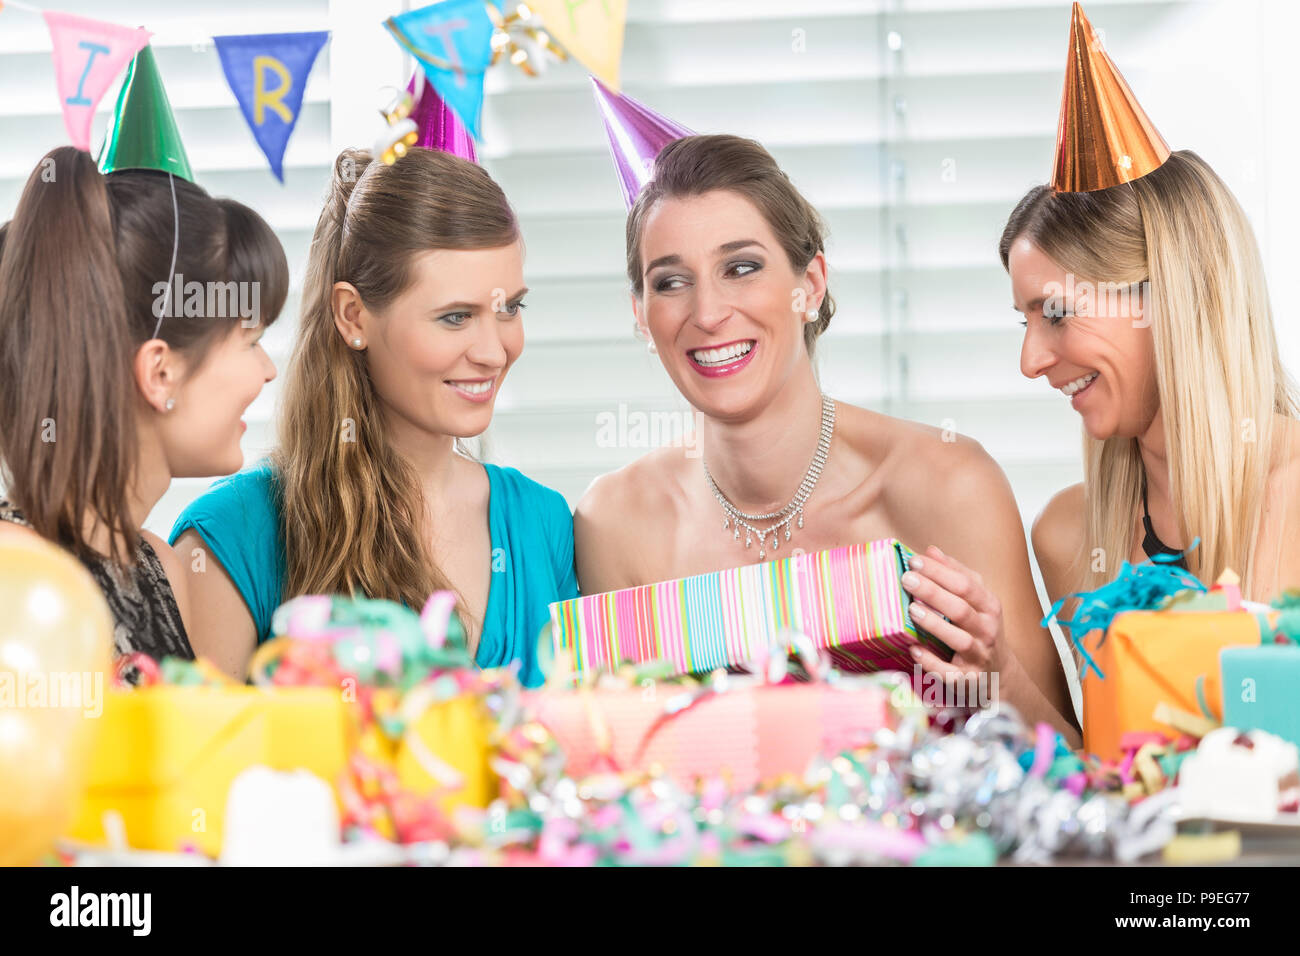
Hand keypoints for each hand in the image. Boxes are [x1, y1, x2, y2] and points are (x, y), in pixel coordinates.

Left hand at [900, 545, 1002, 681]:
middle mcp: (987, 630)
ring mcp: (978, 656)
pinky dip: (932, 662)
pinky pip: (950, 672)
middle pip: (961, 610)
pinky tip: (914, 649)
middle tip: (907, 578)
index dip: (940, 572)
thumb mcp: (975, 601)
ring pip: (959, 640)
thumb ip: (955, 575)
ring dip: (935, 625)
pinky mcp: (967, 680)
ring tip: (912, 610)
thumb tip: (931, 550)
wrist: (999, 674)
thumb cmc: (980, 629)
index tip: (915, 560)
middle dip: (934, 593)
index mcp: (989, 606)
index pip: (966, 585)